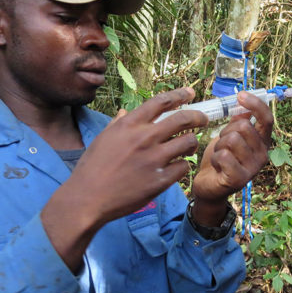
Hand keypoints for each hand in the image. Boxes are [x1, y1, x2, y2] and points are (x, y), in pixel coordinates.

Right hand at [42, 87, 207, 269]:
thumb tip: (125, 112)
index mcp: (130, 125)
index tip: (190, 93)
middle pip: (183, 119)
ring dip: (193, 142)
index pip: (161, 101)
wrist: (87, 199)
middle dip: (198, 117)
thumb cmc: (91, 169)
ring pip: (189, 142)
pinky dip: (183, 165)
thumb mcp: (102, 139)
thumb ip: (117, 124)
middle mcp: (144, 138)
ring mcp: (154, 159)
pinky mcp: (160, 180)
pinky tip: (178, 167)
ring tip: (190, 146)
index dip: (180, 95)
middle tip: (204, 120)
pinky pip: (183, 167)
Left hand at [190, 91, 272, 224]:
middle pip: (244, 126)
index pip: (267, 119)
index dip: (256, 104)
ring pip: (232, 139)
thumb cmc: (220, 159)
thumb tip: (244, 104)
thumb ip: (239, 122)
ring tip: (219, 156)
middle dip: (226, 131)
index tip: (240, 95)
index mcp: (262, 142)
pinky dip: (215, 158)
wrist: (209, 187)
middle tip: (222, 144)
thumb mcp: (230, 137)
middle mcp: (263, 155)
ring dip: (219, 146)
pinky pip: (224, 155)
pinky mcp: (239, 179)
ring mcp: (252, 168)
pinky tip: (217, 166)